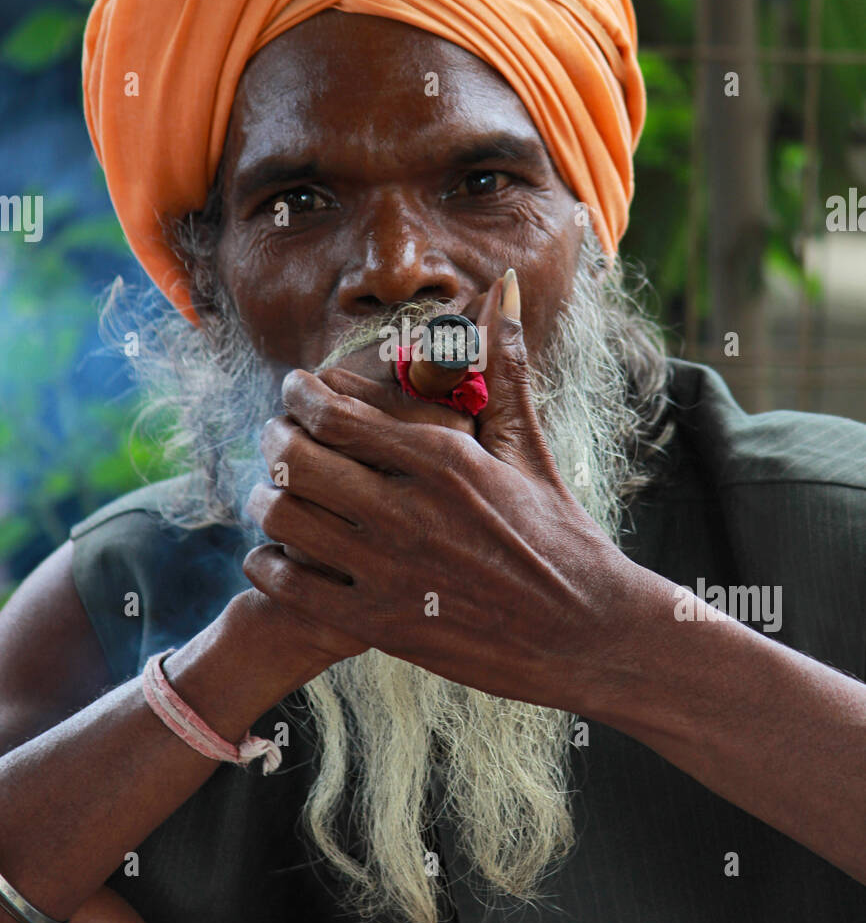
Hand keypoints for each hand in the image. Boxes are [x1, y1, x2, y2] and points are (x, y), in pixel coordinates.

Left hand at [244, 274, 653, 712]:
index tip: (294, 390)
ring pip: (285, 519)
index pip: (335, 411)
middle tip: (275, 436)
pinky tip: (274, 555)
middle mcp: (409, 510)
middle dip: (274, 439)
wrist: (587, 633)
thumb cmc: (561, 536)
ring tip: (271, 493)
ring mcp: (391, 570)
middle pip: (297, 459)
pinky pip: (291, 587)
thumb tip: (502, 289)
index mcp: (443, 459)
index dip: (298, 395)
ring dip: (265, 499)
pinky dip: (268, 564)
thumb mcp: (528, 450)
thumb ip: (503, 370)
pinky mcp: (381, 623)